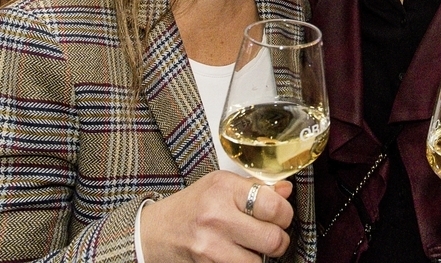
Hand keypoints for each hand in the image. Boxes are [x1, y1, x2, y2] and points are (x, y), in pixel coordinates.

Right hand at [139, 172, 293, 261]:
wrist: (154, 232)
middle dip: (277, 240)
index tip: (280, 216)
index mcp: (224, 188)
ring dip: (258, 256)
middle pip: (273, 239)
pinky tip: (233, 254)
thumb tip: (287, 191)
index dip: (285, 214)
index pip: (274, 206)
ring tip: (247, 245)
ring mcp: (210, 246)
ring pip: (259, 262)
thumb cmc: (192, 206)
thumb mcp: (220, 186)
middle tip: (268, 235)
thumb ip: (255, 187)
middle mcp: (216, 216)